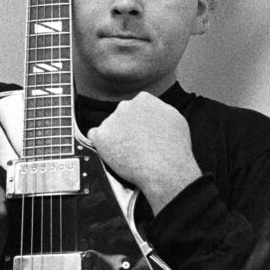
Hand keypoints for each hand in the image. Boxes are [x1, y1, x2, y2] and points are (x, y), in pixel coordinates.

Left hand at [87, 91, 201, 214]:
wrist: (165, 169)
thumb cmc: (174, 148)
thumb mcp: (175, 119)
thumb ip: (160, 110)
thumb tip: (155, 111)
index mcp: (143, 100)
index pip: (135, 107)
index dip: (138, 121)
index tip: (141, 131)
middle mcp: (126, 106)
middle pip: (121, 116)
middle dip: (126, 128)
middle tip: (135, 144)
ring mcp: (112, 121)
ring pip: (109, 128)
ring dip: (115, 137)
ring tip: (129, 153)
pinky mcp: (101, 137)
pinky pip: (94, 137)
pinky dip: (100, 145)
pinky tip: (112, 153)